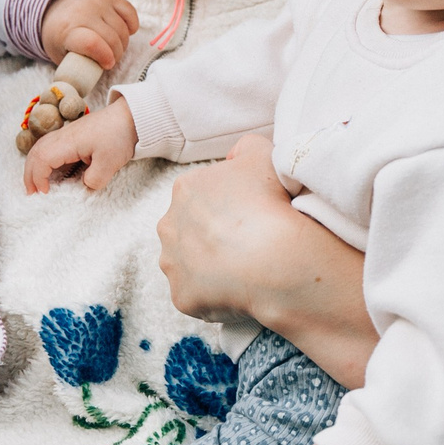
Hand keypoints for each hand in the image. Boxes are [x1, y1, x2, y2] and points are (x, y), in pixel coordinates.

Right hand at [25, 96, 138, 192]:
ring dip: (34, 166)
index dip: (39, 178)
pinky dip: (43, 159)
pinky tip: (48, 170)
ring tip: (35, 184)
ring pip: (40, 148)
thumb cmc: (119, 135)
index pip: (42, 159)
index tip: (45, 193)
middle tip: (30, 193)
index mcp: (68, 142)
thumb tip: (84, 186)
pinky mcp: (73, 135)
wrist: (130, 115)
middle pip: (36, 153)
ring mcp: (66, 134)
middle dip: (30, 174)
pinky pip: (49, 146)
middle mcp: (62, 136)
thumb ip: (94, 179)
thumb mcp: (110, 163)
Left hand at [41, 0, 138, 70]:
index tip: (107, 65)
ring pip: (123, 30)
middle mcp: (84, 12)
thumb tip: (90, 81)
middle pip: (112, 39)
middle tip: (109, 60)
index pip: (92, 44)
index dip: (105, 57)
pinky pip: (130, 13)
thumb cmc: (60, 37)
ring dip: (123, 44)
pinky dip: (131, 26)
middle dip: (116, 55)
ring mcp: (98, 2)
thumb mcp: (59, 55)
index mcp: (68, 30)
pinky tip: (124, 32)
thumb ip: (75, 67)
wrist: (55, 6)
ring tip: (113, 48)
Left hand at [158, 137, 376, 387]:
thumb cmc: (270, 204)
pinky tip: (240, 291)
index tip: (251, 216)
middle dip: (212, 236)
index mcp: (186, 188)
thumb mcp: (264, 154)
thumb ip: (246, 147)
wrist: (274, 259)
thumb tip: (235, 156)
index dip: (229, 207)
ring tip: (244, 269)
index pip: (203, 196)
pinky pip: (197, 296)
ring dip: (210, 267)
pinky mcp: (181, 296)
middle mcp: (169, 224)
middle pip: (190, 229)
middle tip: (248, 243)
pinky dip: (215, 296)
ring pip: (188, 264)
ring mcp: (172, 263)